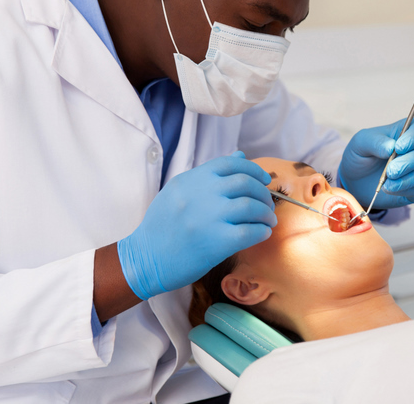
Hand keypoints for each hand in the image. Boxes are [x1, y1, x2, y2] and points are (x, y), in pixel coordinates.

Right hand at [117, 151, 275, 299]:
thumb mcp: (179, 191)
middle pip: (245, 183)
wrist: (145, 259)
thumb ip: (209, 174)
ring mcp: (209, 218)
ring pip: (252, 207)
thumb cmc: (163, 226)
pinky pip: (250, 232)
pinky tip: (262, 233)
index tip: (263, 180)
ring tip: (268, 220)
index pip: (231, 164)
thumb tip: (241, 155)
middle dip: (263, 193)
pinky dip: (262, 231)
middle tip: (268, 204)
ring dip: (266, 213)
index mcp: (192, 179)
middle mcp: (201, 194)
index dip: (253, 170)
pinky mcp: (216, 242)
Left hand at [338, 118, 413, 208]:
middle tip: (391, 170)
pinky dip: (406, 189)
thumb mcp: (360, 143)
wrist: (356, 180)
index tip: (399, 147)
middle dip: (410, 162)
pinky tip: (391, 188)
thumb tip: (391, 146)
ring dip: (409, 178)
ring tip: (387, 183)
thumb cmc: (361, 156)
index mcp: (406, 131)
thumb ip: (375, 142)